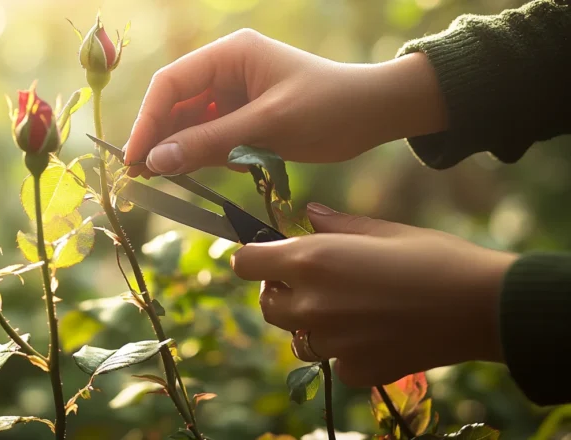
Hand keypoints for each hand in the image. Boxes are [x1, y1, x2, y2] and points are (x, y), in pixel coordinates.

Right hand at [124, 29, 447, 176]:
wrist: (376, 116)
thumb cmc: (329, 108)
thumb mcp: (268, 127)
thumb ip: (210, 143)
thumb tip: (156, 161)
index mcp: (231, 55)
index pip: (172, 83)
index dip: (148, 119)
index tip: (134, 156)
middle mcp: (227, 71)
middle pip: (176, 105)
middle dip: (159, 138)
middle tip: (140, 174)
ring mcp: (235, 95)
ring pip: (190, 125)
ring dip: (179, 151)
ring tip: (160, 179)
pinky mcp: (245, 119)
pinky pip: (211, 138)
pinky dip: (203, 157)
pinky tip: (199, 172)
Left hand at [231, 203, 517, 386]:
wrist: (482, 307)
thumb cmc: (435, 256)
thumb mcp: (383, 229)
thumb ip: (336, 224)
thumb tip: (308, 214)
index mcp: (311, 261)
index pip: (245, 263)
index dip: (254, 257)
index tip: (269, 255)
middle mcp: (311, 304)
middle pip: (268, 304)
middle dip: (281, 291)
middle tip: (313, 281)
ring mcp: (331, 343)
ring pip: (297, 337)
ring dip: (309, 324)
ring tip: (347, 309)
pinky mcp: (354, 370)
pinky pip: (333, 361)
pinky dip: (345, 350)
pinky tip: (374, 334)